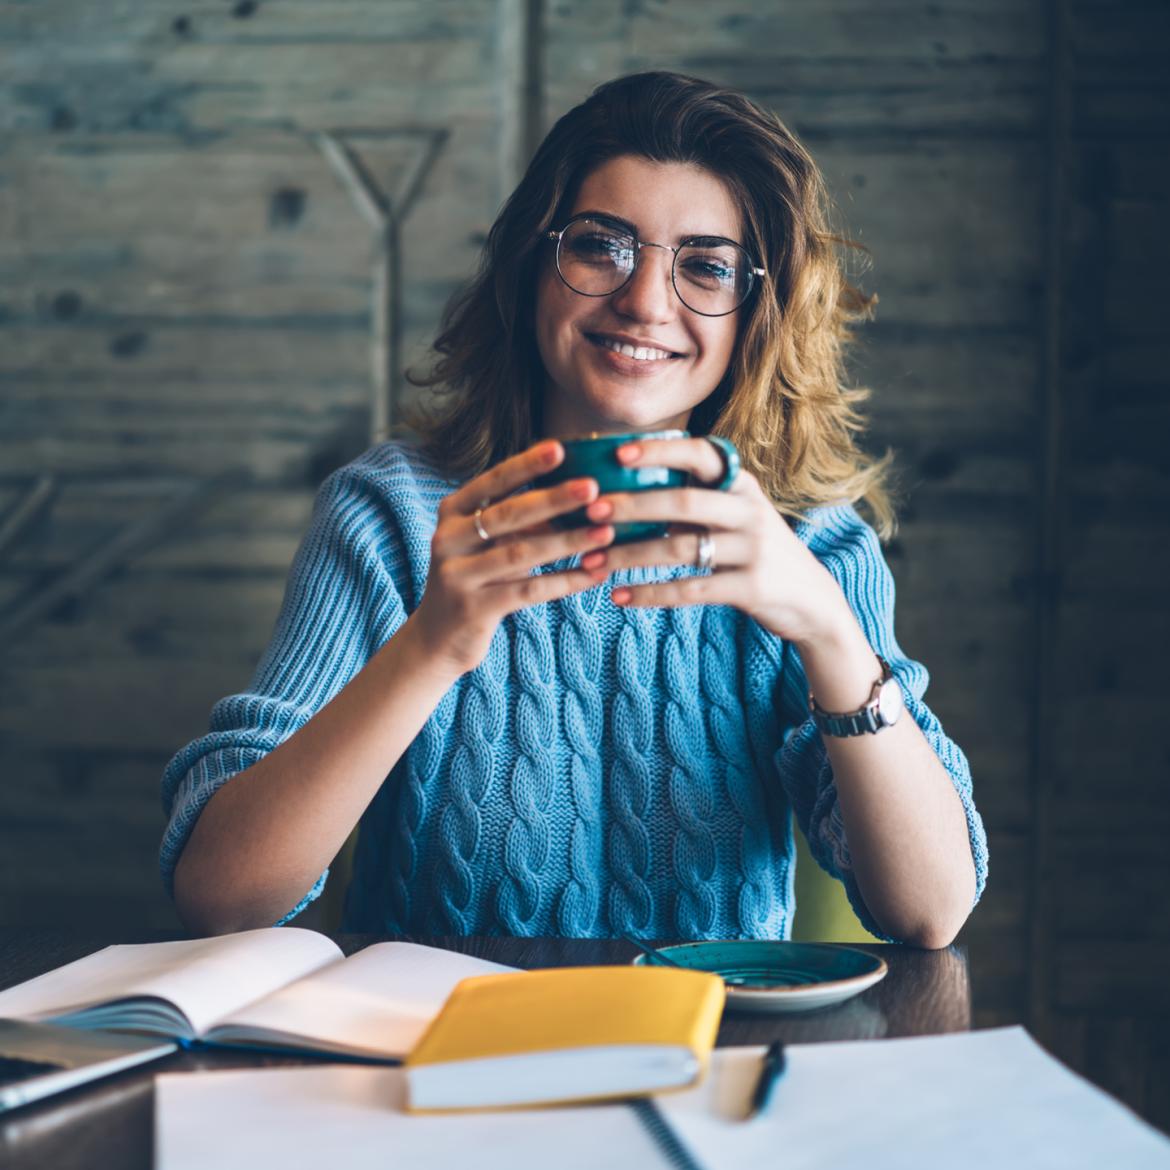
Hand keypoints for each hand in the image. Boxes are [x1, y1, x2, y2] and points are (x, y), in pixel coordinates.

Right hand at [411, 440, 614, 673]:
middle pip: (508, 514)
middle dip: (553, 499)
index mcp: (452, 512)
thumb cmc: (477, 579)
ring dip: (568, 542)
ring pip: (521, 553)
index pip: (492, 481)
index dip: (526, 465)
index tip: (561, 448)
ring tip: (606, 533)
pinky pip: (528, 591)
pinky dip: (565, 581)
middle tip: (592, 488)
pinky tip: (595, 575)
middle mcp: (448, 539)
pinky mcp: (472, 609)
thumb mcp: (491, 544)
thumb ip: (522, 520)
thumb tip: (579, 496)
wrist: (438, 637)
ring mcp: (456, 575)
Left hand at [578, 435, 851, 646]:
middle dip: (633, 505)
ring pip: (680, 549)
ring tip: (592, 560)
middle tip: (592, 510)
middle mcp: (750, 511)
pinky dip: (650, 594)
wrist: (812, 601)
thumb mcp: (736, 517)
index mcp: (742, 485)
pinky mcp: (751, 588)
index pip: (701, 454)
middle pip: (683, 501)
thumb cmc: (755, 552)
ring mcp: (754, 550)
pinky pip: (690, 590)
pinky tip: (618, 597)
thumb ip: (695, 502)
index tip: (618, 453)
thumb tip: (625, 492)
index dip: (660, 451)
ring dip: (630, 555)